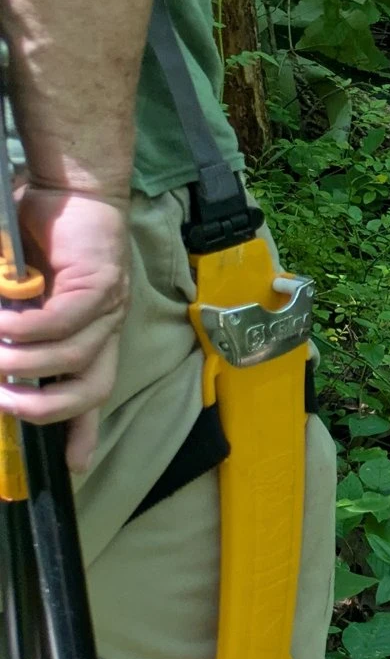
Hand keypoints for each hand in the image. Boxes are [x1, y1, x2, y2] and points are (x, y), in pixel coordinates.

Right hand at [0, 186, 131, 467]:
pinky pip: (64, 322)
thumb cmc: (42, 239)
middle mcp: (108, 330)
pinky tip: (4, 324)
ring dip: (25, 365)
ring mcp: (110, 309)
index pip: (92, 395)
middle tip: (2, 403)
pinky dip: (30, 329)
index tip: (69, 469)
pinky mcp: (102, 283)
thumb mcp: (23, 295)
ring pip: (70, 358)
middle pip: (90, 390)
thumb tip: (2, 350)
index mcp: (93, 338)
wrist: (70, 189)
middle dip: (44, 409)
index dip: (81, 435)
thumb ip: (15, 328)